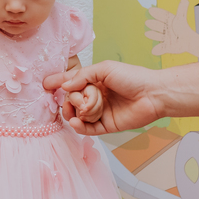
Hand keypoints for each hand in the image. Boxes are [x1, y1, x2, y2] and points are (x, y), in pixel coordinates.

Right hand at [43, 61, 163, 134]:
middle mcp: (95, 96)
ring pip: (77, 116)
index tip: (46, 85)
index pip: (72, 82)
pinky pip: (87, 129)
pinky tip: (77, 122)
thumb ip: (83, 76)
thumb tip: (65, 86)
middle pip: (71, 100)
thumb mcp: (105, 69)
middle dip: (69, 100)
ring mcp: (100, 112)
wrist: (153, 94)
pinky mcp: (106, 126)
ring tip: (79, 111)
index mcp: (94, 81)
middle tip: (75, 99)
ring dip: (73, 113)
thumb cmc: (132, 77)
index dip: (58, 83)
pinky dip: (79, 127)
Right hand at [145, 0, 198, 58]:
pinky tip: (154, 51)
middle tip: (147, 22)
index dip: (157, 13)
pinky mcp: (166, 46)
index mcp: (169, 22)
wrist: (189, 42)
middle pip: (158, 26)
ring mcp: (165, 38)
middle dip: (153, 24)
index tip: (150, 10)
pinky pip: (161, 48)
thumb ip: (182, 9)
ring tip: (147, 33)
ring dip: (153, 35)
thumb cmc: (184, 29)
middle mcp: (166, 29)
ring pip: (158, 36)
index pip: (162, 16)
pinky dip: (158, 50)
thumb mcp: (181, 18)